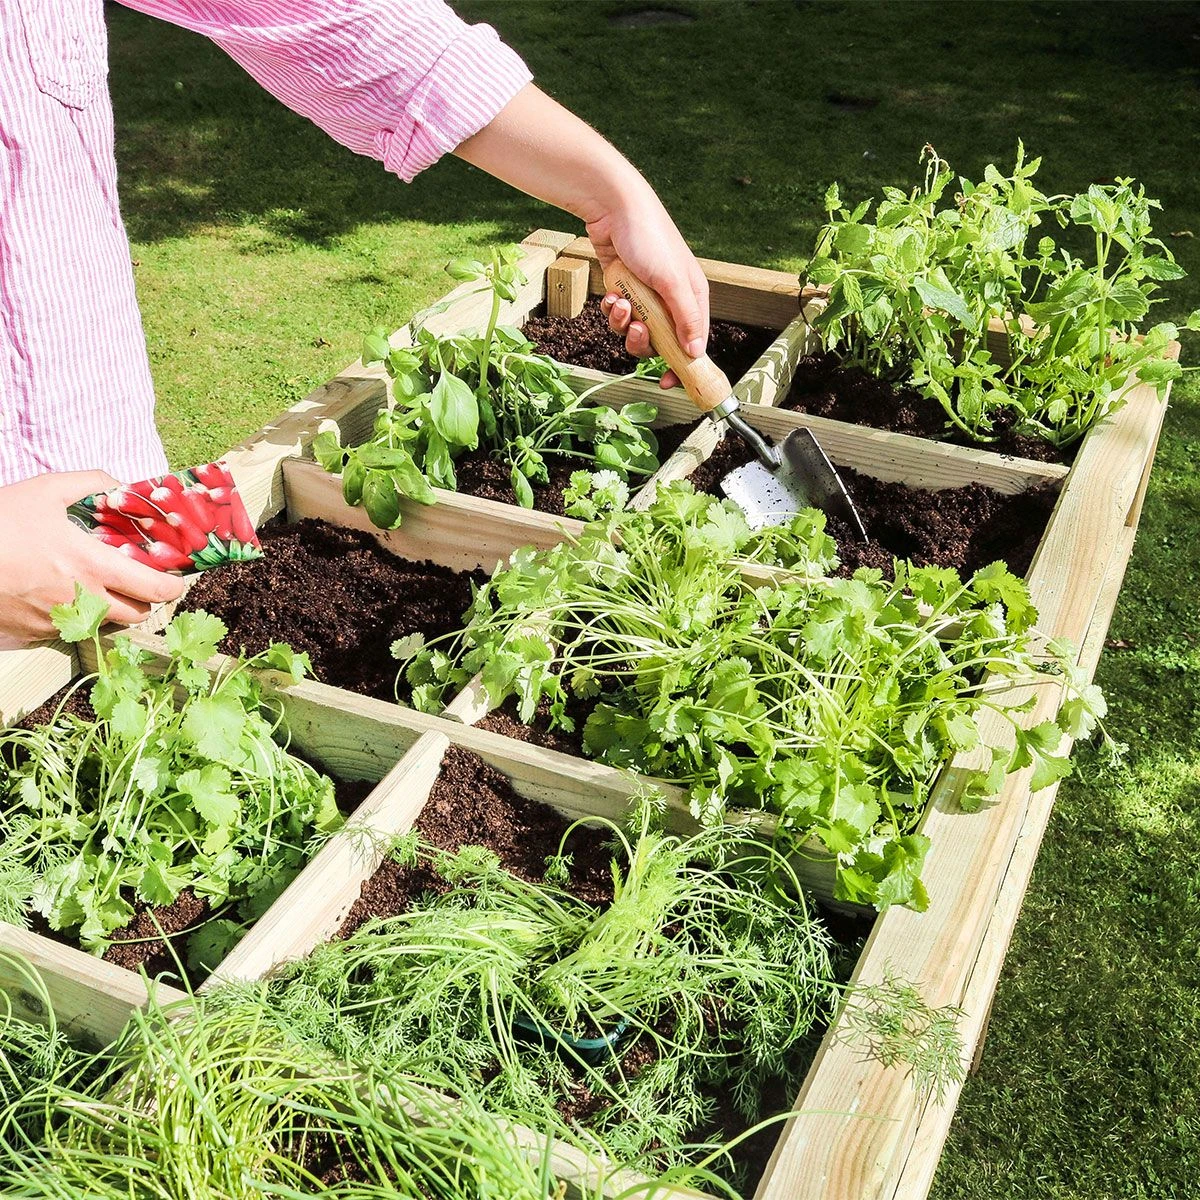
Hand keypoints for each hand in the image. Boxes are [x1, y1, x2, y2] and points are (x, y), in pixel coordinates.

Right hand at [0, 471, 185, 648]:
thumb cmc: (0, 521)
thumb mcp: (45, 490)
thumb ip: (91, 484)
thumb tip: (122, 486)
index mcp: (93, 566)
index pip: (156, 590)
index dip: (173, 584)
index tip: (173, 574)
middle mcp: (83, 600)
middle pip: (140, 614)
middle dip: (147, 599)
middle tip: (140, 579)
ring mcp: (60, 621)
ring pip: (108, 625)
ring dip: (116, 609)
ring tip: (104, 584)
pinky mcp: (37, 632)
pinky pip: (73, 629)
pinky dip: (80, 615)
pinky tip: (66, 592)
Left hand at [587, 189, 709, 390]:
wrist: (612, 207)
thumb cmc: (648, 237)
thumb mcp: (671, 281)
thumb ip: (686, 318)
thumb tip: (697, 352)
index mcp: (692, 296)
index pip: (694, 342)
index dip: (682, 364)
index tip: (668, 382)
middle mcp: (671, 299)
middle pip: (661, 342)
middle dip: (644, 341)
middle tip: (636, 329)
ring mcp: (646, 296)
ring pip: (636, 332)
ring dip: (624, 325)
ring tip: (620, 305)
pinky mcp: (624, 291)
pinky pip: (619, 317)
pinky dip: (613, 310)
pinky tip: (612, 295)